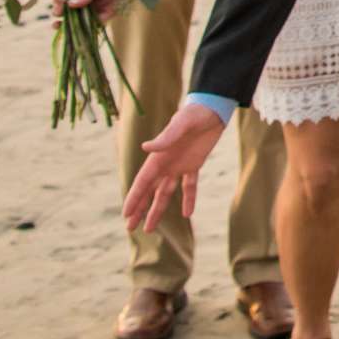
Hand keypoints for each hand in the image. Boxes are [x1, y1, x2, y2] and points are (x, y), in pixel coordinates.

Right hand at [121, 103, 226, 232]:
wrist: (212, 109)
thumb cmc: (193, 114)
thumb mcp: (180, 124)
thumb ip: (165, 137)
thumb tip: (145, 147)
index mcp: (158, 157)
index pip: (142, 182)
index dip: (134, 198)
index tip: (125, 214)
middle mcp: (165, 164)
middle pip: (149, 191)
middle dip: (139, 209)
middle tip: (130, 228)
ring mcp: (179, 165)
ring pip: (165, 192)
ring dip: (158, 209)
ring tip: (150, 228)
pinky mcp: (194, 164)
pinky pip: (190, 186)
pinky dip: (189, 199)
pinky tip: (187, 214)